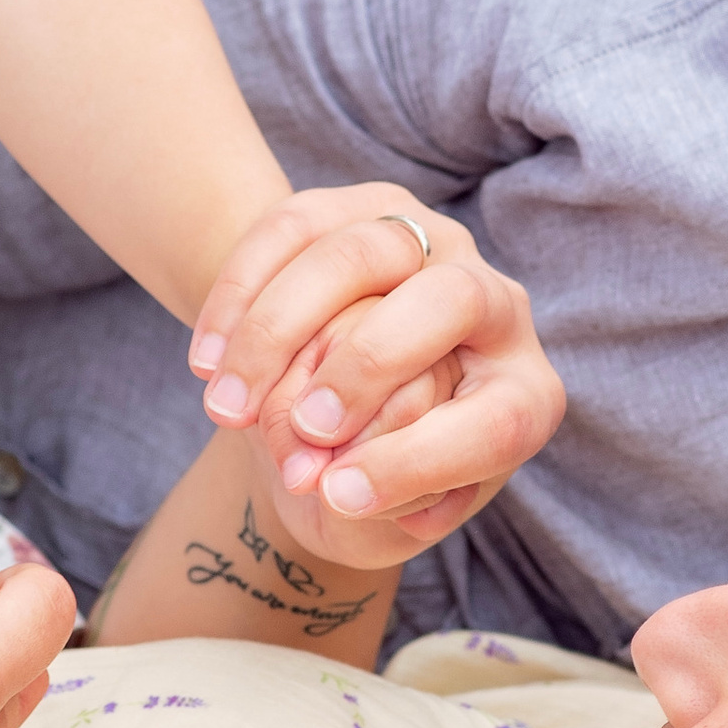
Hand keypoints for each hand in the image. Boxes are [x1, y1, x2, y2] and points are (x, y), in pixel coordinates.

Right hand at [190, 193, 563, 528]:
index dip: (414, 463)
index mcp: (522, 394)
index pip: (496, 422)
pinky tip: (205, 363)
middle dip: (367, 366)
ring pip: (359, 254)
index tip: (334, 496)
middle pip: (448, 301)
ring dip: (279, 332)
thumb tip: (333, 487)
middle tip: (305, 428)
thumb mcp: (381, 517)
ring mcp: (429, 243)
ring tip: (225, 411)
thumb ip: (368, 506)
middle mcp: (494, 304)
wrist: (329, 414)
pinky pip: (292, 230)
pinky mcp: (357, 210)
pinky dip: (239, 297)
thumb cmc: (367, 483)